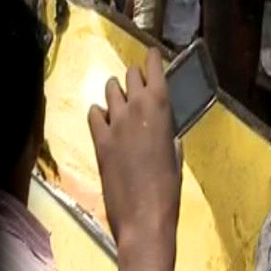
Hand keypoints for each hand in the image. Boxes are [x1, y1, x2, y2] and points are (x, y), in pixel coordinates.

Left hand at [88, 49, 182, 249]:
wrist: (144, 217)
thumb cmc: (169, 189)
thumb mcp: (175, 157)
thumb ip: (169, 136)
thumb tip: (164, 130)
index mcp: (160, 110)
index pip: (153, 70)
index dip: (153, 59)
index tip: (152, 54)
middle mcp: (135, 109)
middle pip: (130, 76)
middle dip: (136, 77)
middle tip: (139, 83)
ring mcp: (114, 123)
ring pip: (110, 90)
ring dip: (117, 91)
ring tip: (121, 100)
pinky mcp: (98, 140)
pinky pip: (94, 114)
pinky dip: (100, 113)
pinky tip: (106, 122)